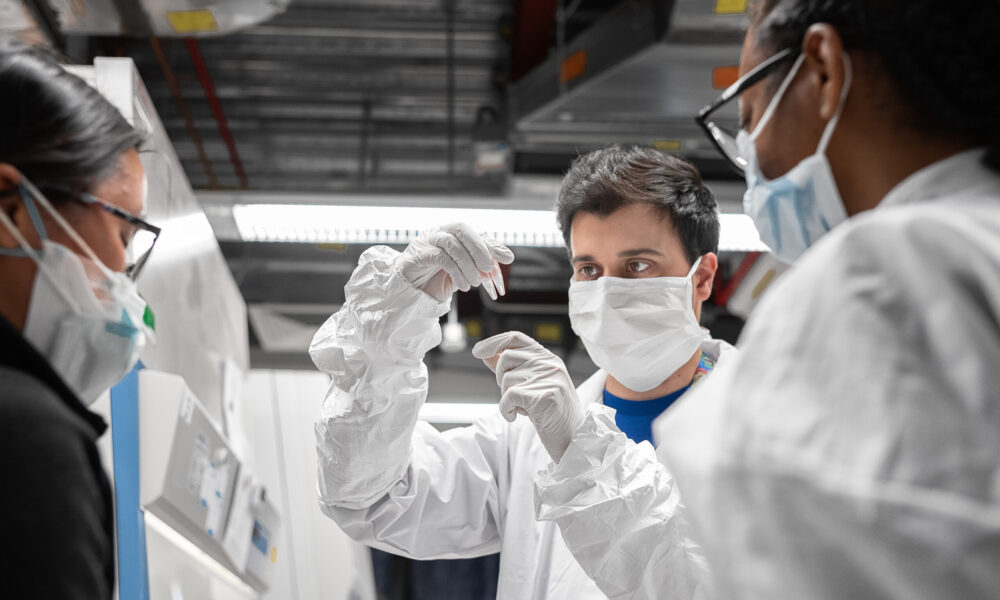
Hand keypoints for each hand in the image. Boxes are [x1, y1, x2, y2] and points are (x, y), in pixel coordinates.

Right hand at [398, 223, 514, 301]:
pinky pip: (441, 258)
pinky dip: (456, 273)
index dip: (492, 244)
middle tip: (488, 268)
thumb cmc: (438, 278)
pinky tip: (463, 286)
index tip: (508, 258)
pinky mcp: (418, 254)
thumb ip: (481, 262)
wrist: (411, 291)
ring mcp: (426, 240)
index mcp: (451, 233)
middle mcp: (439, 232)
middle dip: (479, 248)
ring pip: (452, 244)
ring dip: (468, 265)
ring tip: (474, 283)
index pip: (475, 233)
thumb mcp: (464, 271)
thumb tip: (507, 256)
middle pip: (462, 229)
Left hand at [472, 332, 583, 461]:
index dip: (494, 342)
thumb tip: (487, 355)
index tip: (478, 351)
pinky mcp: (544, 395)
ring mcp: (548, 378)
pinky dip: (506, 410)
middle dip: (500, 378)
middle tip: (514, 396)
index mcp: (548, 358)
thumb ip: (512, 369)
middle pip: (506, 358)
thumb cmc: (552, 413)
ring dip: (507, 398)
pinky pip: (508, 397)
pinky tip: (515, 416)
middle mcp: (550, 364)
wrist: (573, 438)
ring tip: (523, 408)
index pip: (516, 338)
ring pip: (506, 379)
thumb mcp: (532, 385)